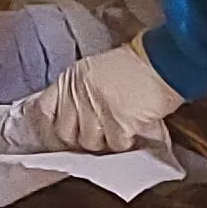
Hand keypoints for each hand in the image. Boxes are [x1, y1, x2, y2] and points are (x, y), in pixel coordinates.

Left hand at [18, 43, 190, 153]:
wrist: (162, 62)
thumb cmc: (134, 66)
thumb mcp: (95, 71)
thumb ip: (79, 92)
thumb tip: (72, 119)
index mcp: (70, 78)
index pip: (44, 109)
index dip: (49, 127)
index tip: (59, 136)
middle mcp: (78, 94)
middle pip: (65, 133)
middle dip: (79, 139)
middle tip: (97, 136)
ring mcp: (96, 109)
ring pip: (90, 143)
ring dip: (105, 141)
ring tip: (118, 129)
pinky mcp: (117, 124)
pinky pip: (115, 145)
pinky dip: (125, 142)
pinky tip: (133, 129)